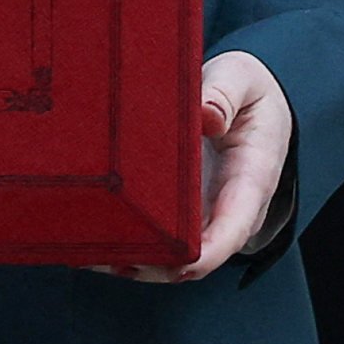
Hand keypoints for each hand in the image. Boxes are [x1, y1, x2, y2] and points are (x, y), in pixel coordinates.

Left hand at [107, 51, 292, 283]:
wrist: (255, 103)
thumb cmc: (248, 92)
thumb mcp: (241, 78)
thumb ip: (225, 93)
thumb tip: (207, 115)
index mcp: (250, 181)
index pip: (233, 230)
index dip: (205, 254)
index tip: (176, 266)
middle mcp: (229, 211)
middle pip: (195, 257)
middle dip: (155, 265)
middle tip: (107, 256)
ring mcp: (205, 216)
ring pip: (173, 257)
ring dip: (134, 262)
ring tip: (88, 254)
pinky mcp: (183, 213)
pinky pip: (161, 241)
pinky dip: (130, 246)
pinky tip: (91, 243)